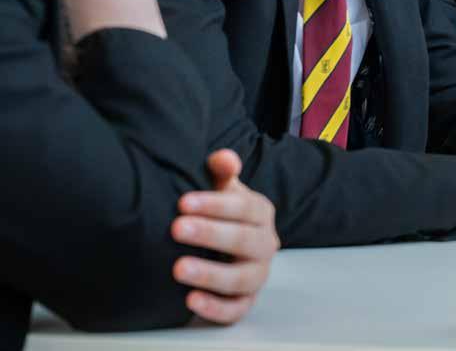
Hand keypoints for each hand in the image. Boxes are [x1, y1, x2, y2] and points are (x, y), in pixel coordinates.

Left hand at [172, 150, 278, 323]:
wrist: (229, 244)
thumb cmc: (223, 212)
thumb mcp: (224, 188)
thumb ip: (222, 171)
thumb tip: (224, 158)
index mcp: (261, 212)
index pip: (244, 207)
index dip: (215, 204)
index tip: (183, 202)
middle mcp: (265, 244)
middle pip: (244, 240)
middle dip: (209, 233)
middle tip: (176, 228)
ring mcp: (257, 276)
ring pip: (240, 278)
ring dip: (209, 273)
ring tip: (178, 269)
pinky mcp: (245, 303)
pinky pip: (235, 310)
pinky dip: (215, 308)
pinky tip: (190, 301)